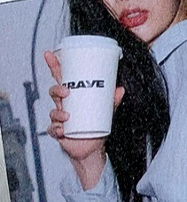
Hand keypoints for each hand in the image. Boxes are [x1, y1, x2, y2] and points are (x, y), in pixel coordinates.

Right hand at [44, 50, 122, 189]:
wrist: (92, 147)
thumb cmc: (97, 124)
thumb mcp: (108, 110)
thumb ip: (113, 100)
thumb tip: (121, 90)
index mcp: (74, 96)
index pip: (62, 78)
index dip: (55, 65)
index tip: (50, 54)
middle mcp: (65, 105)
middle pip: (55, 92)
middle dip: (57, 90)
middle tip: (66, 92)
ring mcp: (60, 118)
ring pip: (53, 111)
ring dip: (58, 113)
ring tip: (67, 116)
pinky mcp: (59, 132)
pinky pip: (53, 129)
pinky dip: (57, 129)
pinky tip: (62, 131)